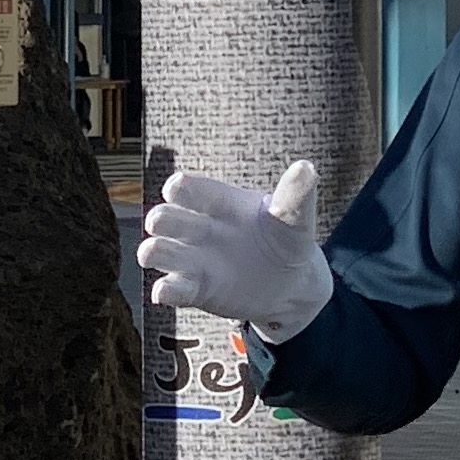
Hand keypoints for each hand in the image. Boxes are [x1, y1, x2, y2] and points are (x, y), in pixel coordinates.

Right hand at [136, 161, 335, 340]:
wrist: (292, 285)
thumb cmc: (286, 240)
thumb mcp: (293, 218)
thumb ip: (294, 196)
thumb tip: (306, 168)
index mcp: (217, 202)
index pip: (187, 188)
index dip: (178, 187)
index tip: (176, 189)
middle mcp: (198, 228)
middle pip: (164, 217)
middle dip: (160, 219)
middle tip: (162, 223)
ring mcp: (194, 260)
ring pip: (158, 251)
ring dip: (153, 251)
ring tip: (155, 253)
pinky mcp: (196, 290)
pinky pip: (172, 289)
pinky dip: (164, 290)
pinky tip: (165, 291)